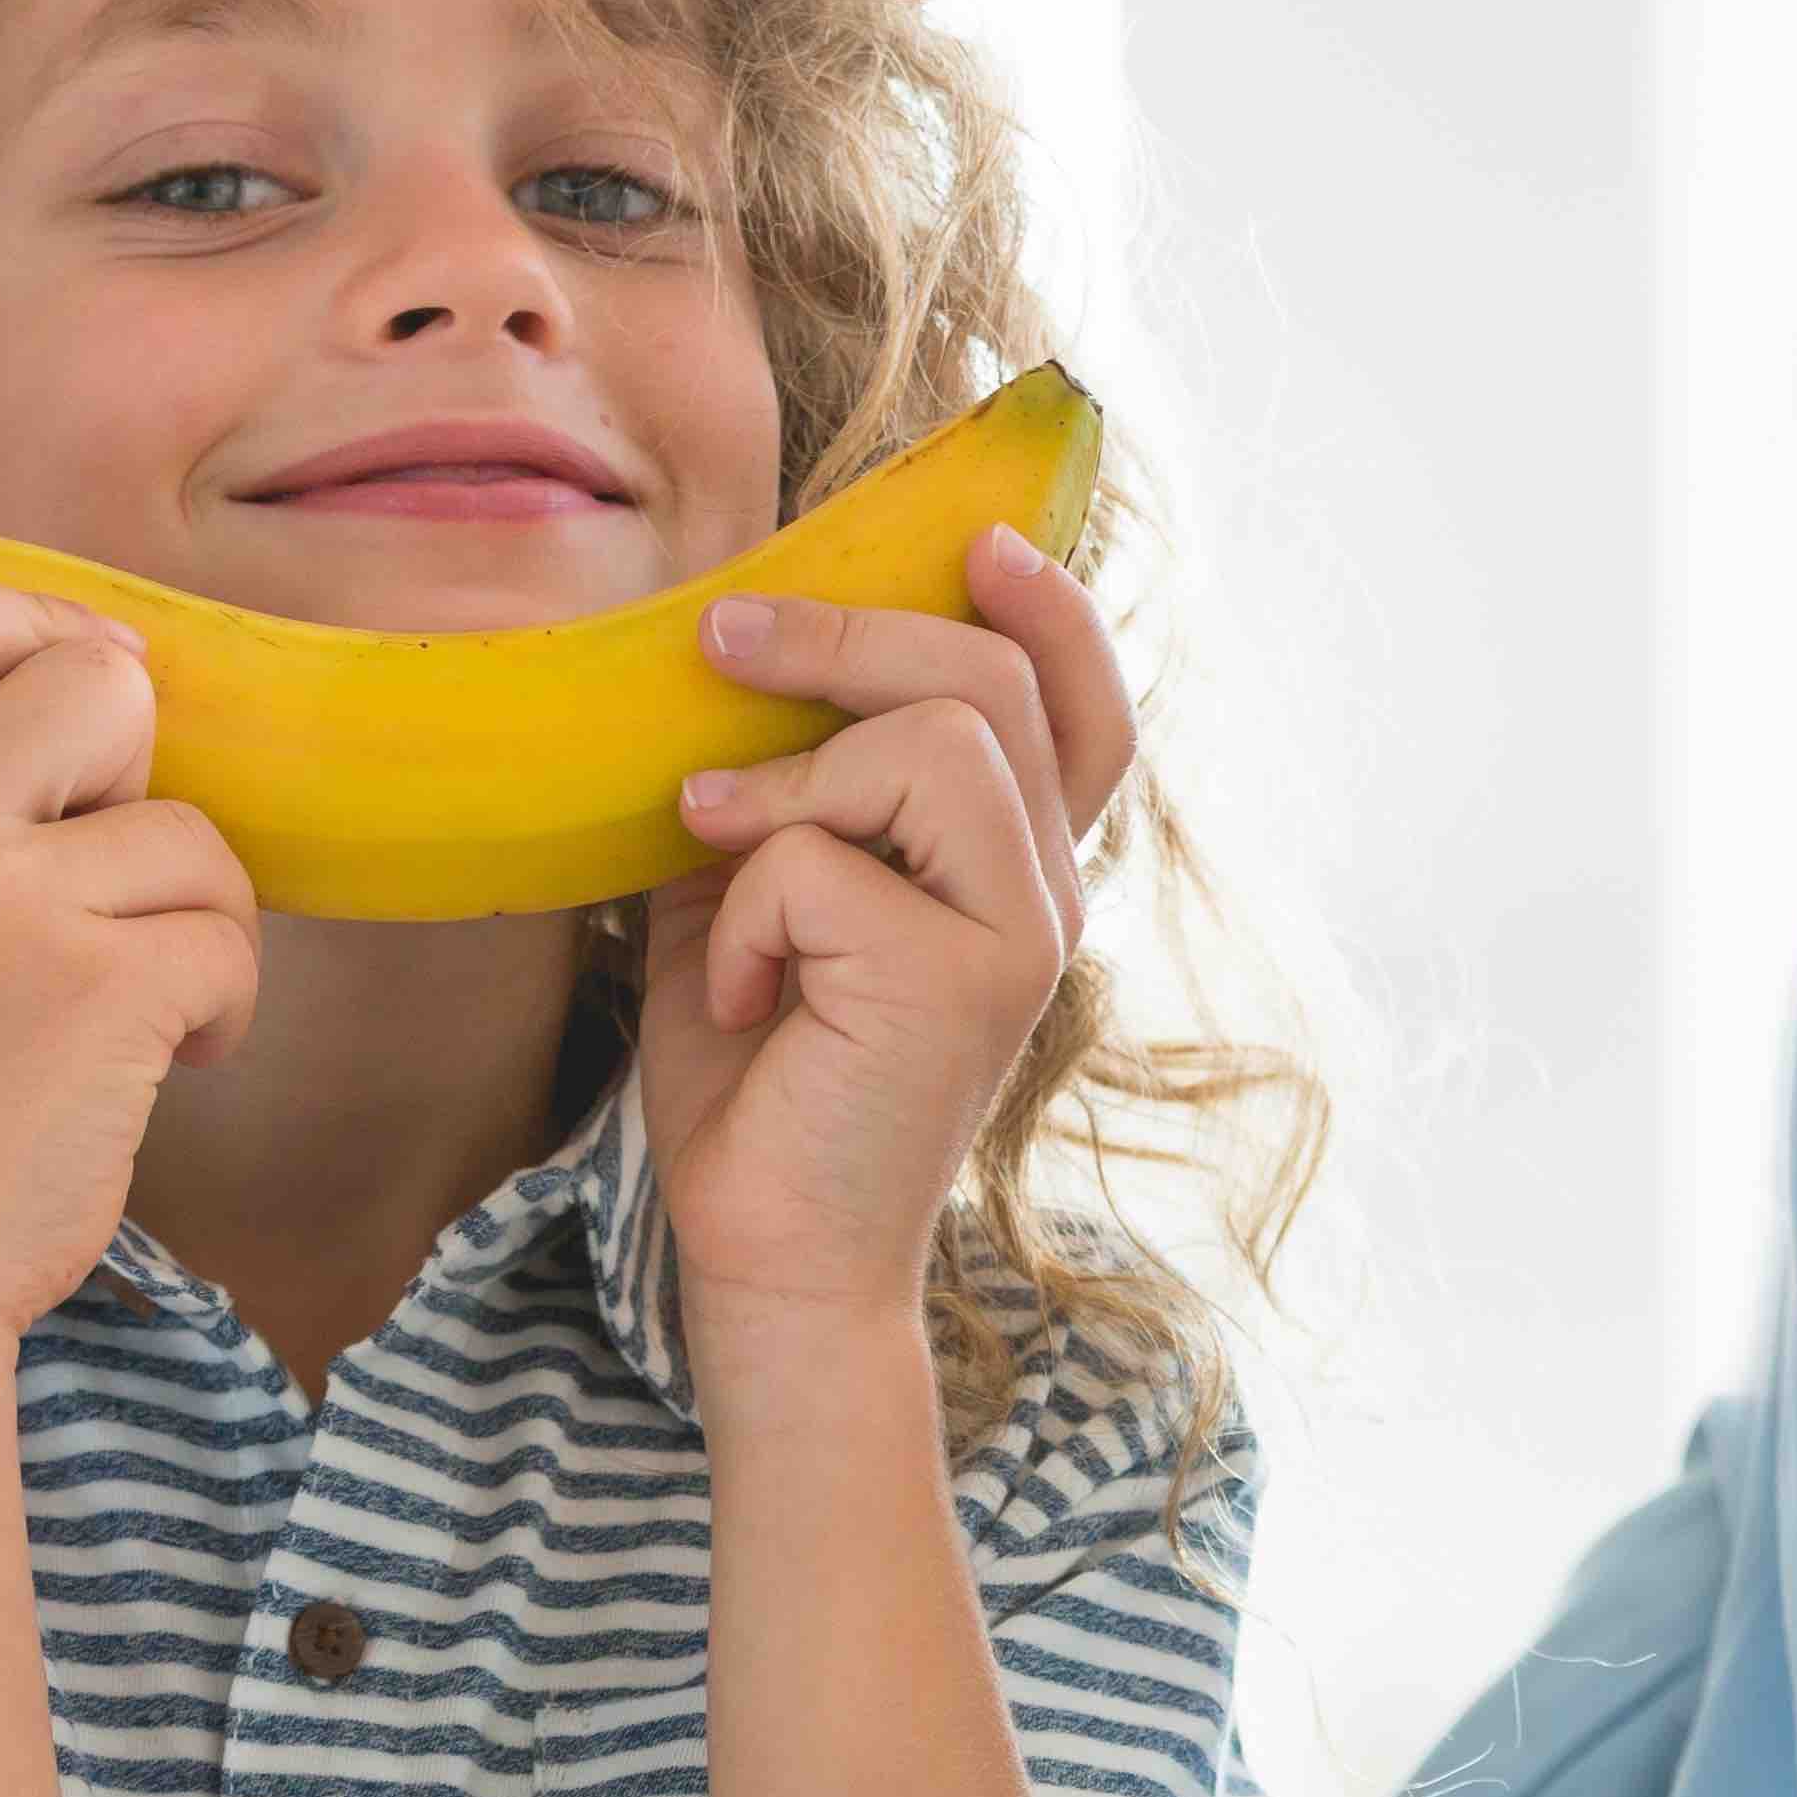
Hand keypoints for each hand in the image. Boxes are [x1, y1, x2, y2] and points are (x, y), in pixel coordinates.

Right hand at [0, 576, 262, 1358]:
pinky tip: (162, 1064)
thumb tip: (111, 691)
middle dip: (146, 777)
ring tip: (127, 1015)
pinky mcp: (103, 985)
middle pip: (102, 677)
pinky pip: (230, 940)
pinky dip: (225, 1008)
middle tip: (111, 884)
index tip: (89, 718)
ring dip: (198, 926)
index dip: (44, 631)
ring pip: (194, 835)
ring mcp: (6, 900)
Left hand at [640, 528, 1137, 1334]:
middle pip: (990, 682)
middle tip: (717, 637)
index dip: (1053, 609)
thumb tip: (721, 654)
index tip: (975, 540)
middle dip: (843, 634)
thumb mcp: (755, 897)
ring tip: (711, 843)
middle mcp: (1047, 898)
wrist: (764, 1256)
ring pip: (931, 743)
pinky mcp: (960, 986)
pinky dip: (741, 913)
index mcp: (1016, 872)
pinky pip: (825, 860)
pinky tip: (735, 993)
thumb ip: (777, 790)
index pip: (1085, 712)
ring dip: (788, 782)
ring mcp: (1018, 940)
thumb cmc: (757, 1082)